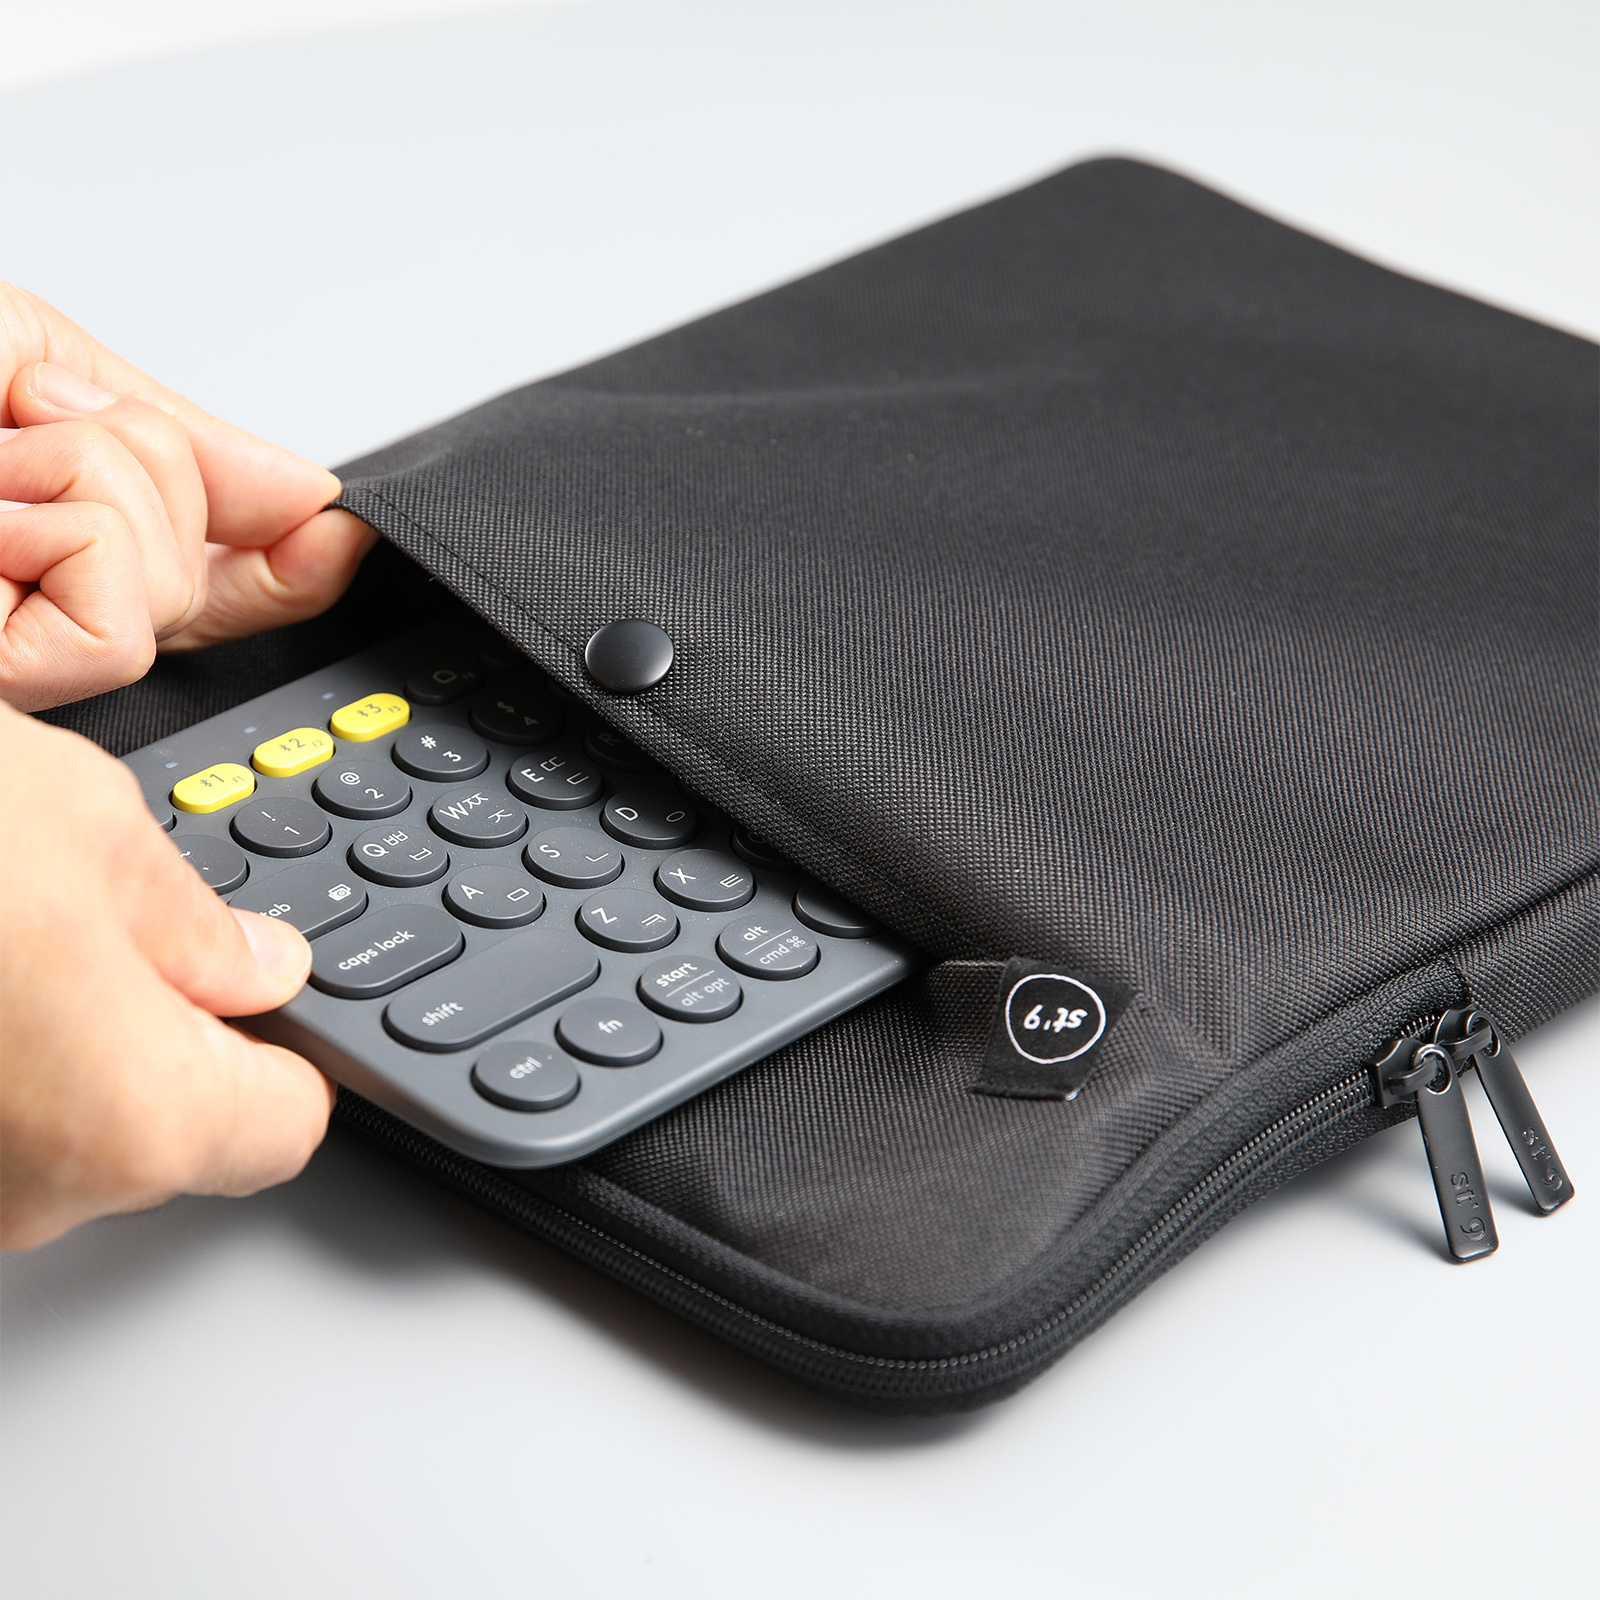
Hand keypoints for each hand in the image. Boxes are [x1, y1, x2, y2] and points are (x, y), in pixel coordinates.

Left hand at [0, 283, 376, 711]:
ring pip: (165, 597)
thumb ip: (177, 440)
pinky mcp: (12, 683)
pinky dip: (73, 530)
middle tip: (25, 419)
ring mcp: (23, 654)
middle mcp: (26, 609)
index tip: (337, 531)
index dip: (277, 568)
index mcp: (39, 543)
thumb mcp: (38, 362)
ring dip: (87, 481)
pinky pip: (123, 630)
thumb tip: (319, 498)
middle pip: (187, 585)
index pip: (194, 587)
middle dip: (138, 465)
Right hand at [0, 702, 333, 1248]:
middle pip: (159, 1130)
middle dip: (152, 1031)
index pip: (286, 1121)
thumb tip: (253, 965)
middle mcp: (28, 1195)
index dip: (285, 1046)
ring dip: (38, 1044)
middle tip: (95, 926)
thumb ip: (195, 921)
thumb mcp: (86, 824)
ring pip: (43, 1128)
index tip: (266, 996)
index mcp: (137, 1116)